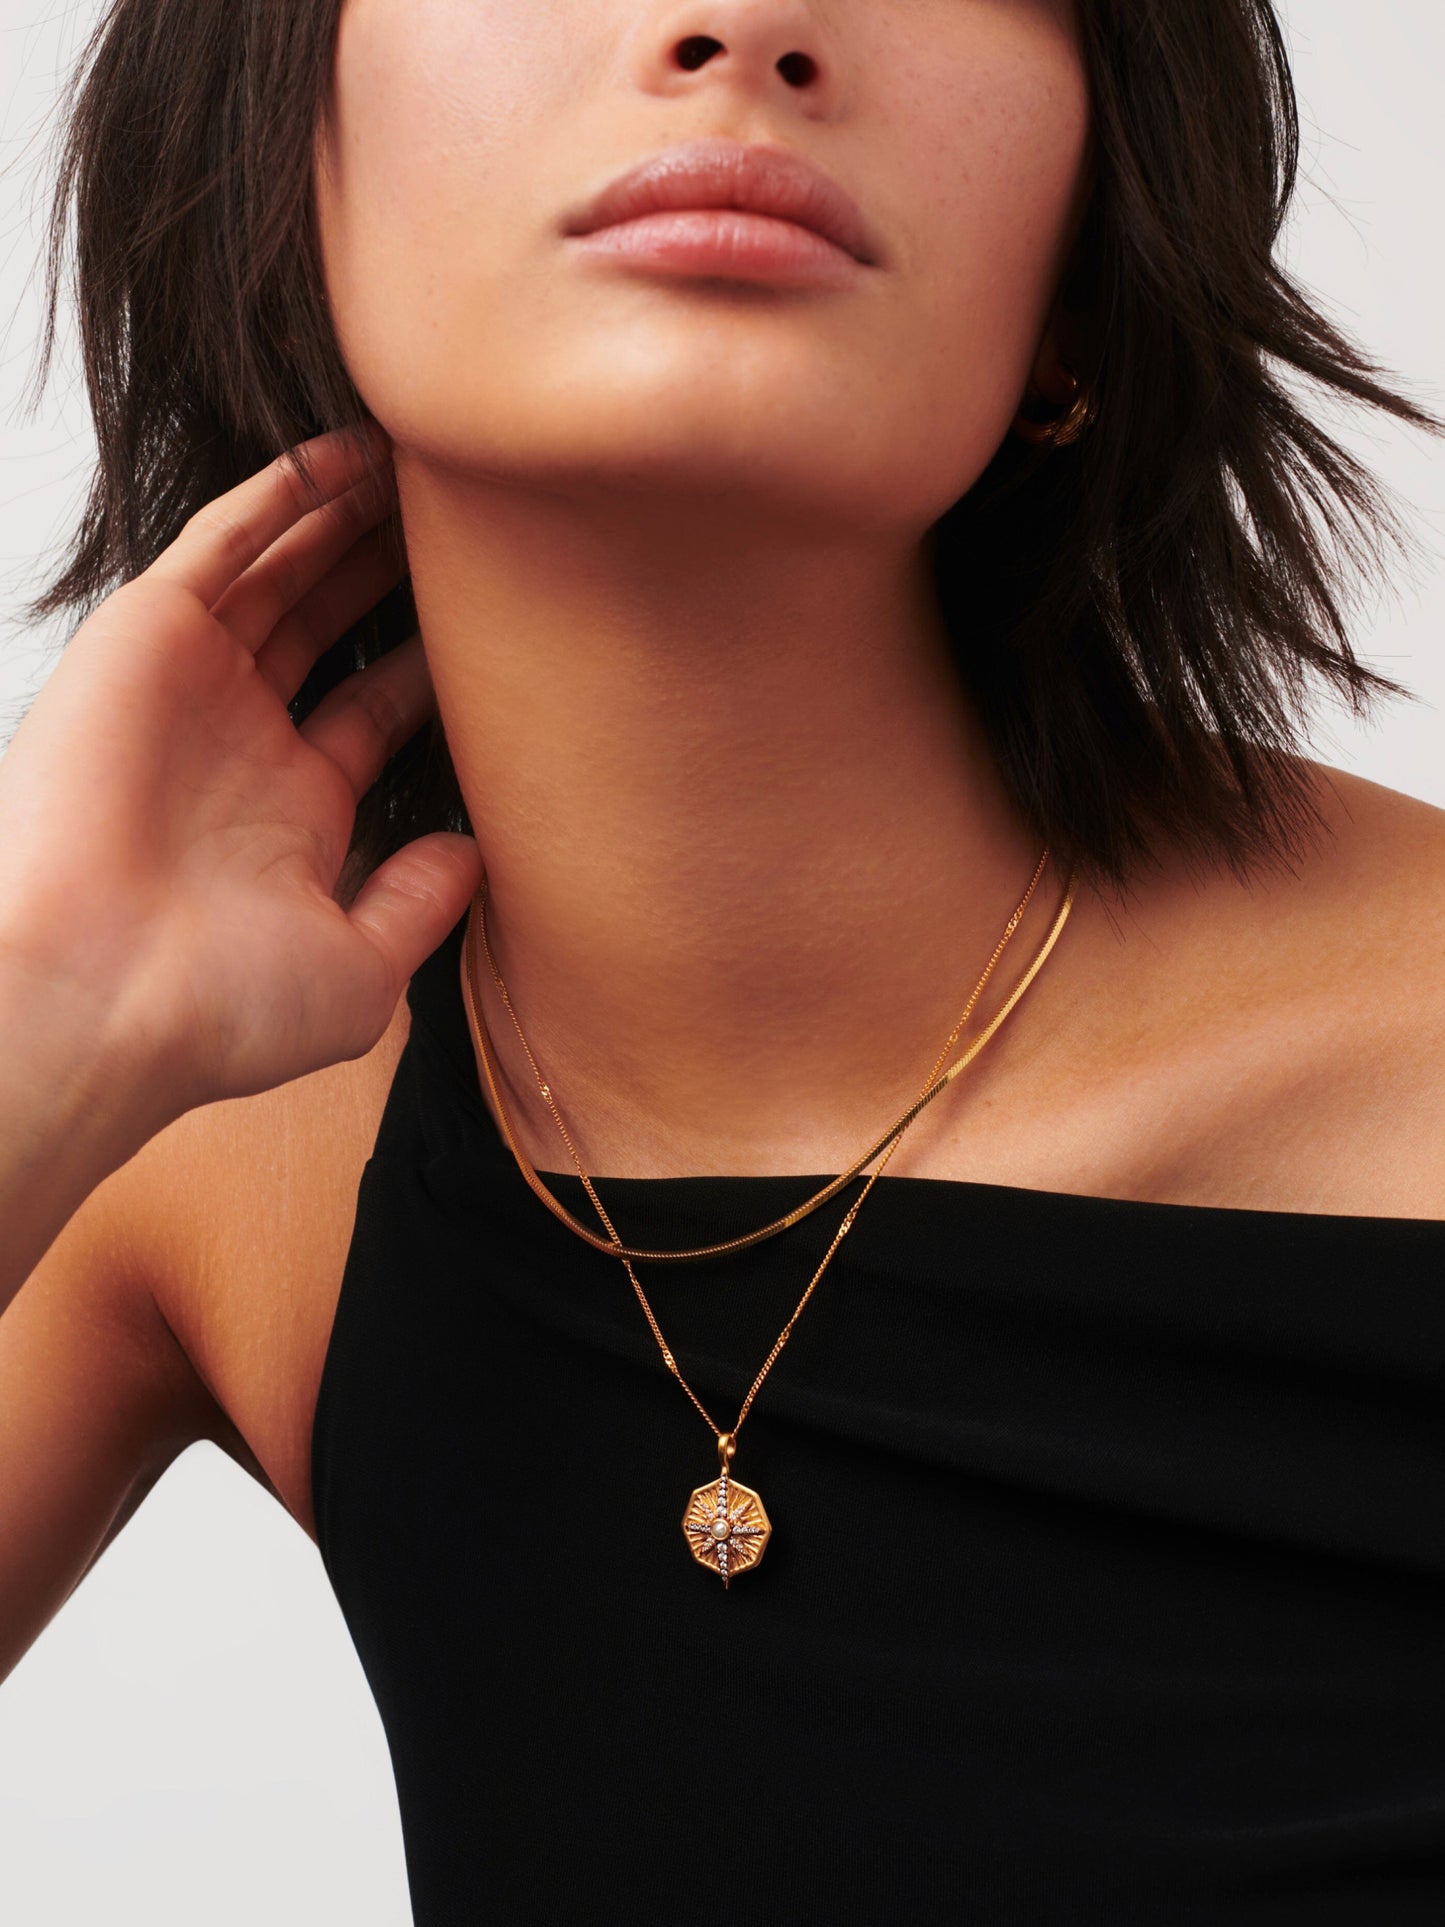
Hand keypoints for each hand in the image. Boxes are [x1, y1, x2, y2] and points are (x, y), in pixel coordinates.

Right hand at [0, 426, 482, 1123]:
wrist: (98, 995)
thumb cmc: (217, 1008)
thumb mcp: (360, 973)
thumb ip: (422, 905)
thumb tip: (477, 851)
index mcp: (293, 814)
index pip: (376, 711)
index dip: (434, 663)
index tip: (502, 624)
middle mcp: (241, 741)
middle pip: (329, 626)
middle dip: (390, 573)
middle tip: (465, 523)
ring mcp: (192, 686)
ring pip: (282, 571)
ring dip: (346, 519)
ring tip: (421, 467)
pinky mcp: (146, 639)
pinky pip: (221, 544)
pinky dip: (277, 498)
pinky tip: (342, 458)